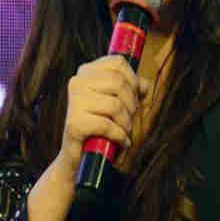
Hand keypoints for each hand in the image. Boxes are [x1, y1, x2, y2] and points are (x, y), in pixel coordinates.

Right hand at [56, 55, 149, 175]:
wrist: (81, 157)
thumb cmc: (103, 127)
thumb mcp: (120, 104)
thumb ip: (133, 90)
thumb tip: (145, 85)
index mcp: (86, 72)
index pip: (118, 63)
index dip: (133, 80)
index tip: (135, 97)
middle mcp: (77, 82)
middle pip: (119, 83)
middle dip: (131, 104)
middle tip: (129, 120)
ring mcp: (74, 102)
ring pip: (114, 105)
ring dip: (126, 123)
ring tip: (124, 132)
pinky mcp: (74, 123)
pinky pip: (107, 125)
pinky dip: (119, 136)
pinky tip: (120, 142)